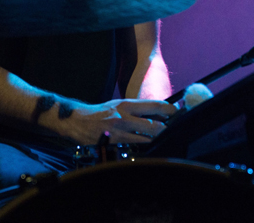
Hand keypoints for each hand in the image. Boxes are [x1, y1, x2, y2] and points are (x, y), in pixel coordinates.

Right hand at [58, 98, 177, 144]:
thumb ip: (136, 110)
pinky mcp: (113, 144)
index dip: (169, 110)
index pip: (154, 105)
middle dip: (166, 130)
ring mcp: (119, 132)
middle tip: (173, 130)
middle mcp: (124, 117)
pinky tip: (146, 148)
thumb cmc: (100, 113)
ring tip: (162, 139)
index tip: (177, 112)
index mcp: (126, 104)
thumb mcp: (118, 105)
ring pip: (146, 139)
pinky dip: (141, 148)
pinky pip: (133, 148)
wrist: (76, 120)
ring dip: (155, 140)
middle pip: (154, 126)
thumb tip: (158, 113)